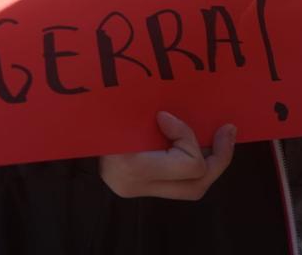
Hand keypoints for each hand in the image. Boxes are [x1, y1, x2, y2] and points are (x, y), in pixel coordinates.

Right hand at [99, 111, 236, 199]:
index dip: (187, 138)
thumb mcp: (127, 110)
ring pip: (191, 189)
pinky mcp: (139, 188)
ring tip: (221, 139)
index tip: (165, 116)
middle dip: (219, 158)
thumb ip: (159, 117)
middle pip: (197, 186)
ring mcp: (138, 190)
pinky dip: (191, 163)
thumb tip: (183, 112)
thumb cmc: (102, 113)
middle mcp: (137, 186)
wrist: (72, 131)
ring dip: (208, 162)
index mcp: (134, 167)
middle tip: (229, 131)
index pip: (189, 166)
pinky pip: (177, 181)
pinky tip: (199, 145)